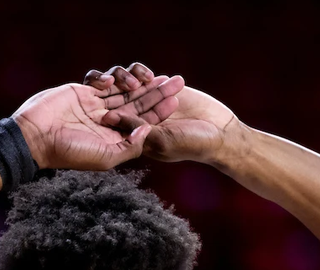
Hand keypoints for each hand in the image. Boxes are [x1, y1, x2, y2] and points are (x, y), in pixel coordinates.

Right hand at [11, 68, 183, 170]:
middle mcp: (106, 122)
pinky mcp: (79, 92)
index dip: (160, 110)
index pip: (142, 122)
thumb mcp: (104, 157)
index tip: (177, 100)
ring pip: (121, 90)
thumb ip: (129, 147)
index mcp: (114, 138)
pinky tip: (112, 81)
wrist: (34, 138)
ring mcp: (93, 106)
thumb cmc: (68, 152)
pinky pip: (99, 80)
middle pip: (137, 103)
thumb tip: (148, 131)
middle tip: (178, 80)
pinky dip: (106, 78)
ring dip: (136, 81)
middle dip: (157, 91)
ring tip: (148, 77)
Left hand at [84, 63, 236, 164]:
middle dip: (111, 90)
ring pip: (130, 87)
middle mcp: (138, 120)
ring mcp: (149, 103)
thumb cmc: (192, 144)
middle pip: (115, 101)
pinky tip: (150, 75)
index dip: (102, 112)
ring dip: (130, 80)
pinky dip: (145, 75)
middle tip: (110, 81)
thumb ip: (138, 128)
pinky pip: (146, 79)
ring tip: (138, 80)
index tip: (99, 103)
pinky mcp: (162, 89)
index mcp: (133, 137)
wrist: (221, 133)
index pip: (111, 123)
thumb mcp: (163, 139)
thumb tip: (111, 118)